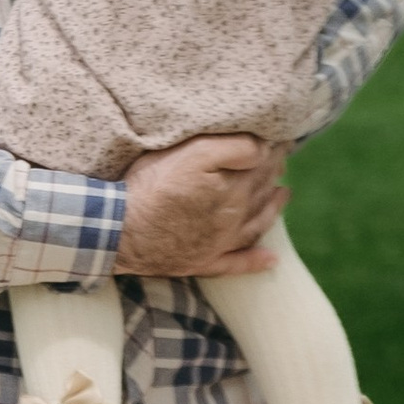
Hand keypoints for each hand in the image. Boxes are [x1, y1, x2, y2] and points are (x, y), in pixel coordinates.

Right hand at [116, 134, 286, 277]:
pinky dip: (257, 262)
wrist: (120, 232)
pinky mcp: (203, 262)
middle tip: (282, 159)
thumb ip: (232, 148)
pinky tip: (272, 260)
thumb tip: (263, 148)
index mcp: (233, 189)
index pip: (262, 164)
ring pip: (258, 225)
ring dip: (274, 209)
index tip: (280, 139)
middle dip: (274, 173)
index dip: (273, 150)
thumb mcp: (192, 154)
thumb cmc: (151, 187)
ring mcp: (220, 244)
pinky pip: (238, 264)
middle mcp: (234, 218)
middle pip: (262, 192)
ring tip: (283, 194)